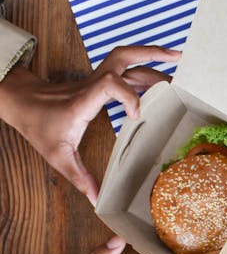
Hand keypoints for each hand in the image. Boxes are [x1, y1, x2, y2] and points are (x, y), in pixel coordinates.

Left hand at [0, 45, 179, 203]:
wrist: (23, 104)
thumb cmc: (40, 127)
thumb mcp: (58, 156)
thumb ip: (80, 177)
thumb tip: (97, 200)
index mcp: (84, 100)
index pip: (111, 83)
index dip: (129, 96)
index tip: (137, 116)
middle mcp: (93, 84)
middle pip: (124, 57)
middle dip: (152, 53)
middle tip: (177, 56)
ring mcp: (96, 80)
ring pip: (126, 60)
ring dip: (151, 58)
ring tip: (176, 62)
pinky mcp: (99, 82)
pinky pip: (125, 71)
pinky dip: (143, 71)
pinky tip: (157, 81)